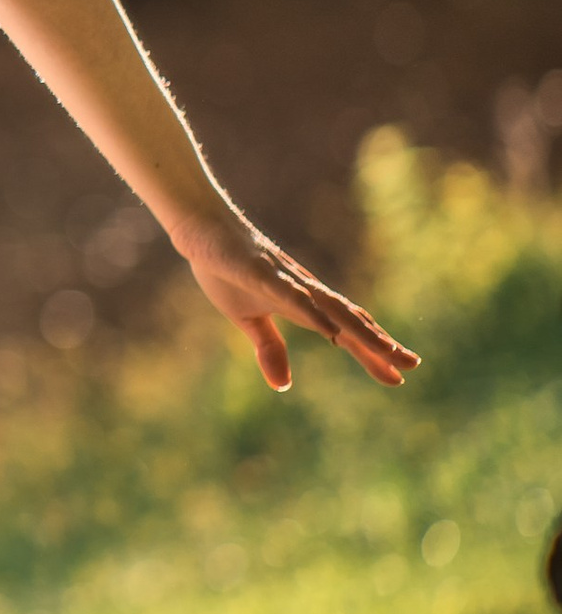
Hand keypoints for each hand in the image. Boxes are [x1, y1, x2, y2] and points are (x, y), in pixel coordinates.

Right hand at [167, 200, 417, 393]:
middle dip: (380, 344)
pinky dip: (313, 313)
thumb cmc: (226, 268)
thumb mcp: (246, 318)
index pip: (345, 332)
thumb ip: (269, 348)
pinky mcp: (260, 272)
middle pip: (349, 320)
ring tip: (386, 350)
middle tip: (413, 364)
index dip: (371, 354)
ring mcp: (284, 280)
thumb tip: (283, 386)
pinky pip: (291, 296)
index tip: (399, 377)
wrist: (201, 227)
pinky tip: (330, 331)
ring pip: (330, 308)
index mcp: (302, 303)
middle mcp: (304, 290)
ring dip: (359, 330)